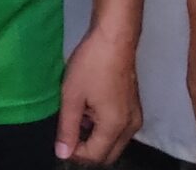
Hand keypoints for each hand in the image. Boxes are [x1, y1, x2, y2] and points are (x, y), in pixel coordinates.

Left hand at [57, 23, 140, 163]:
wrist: (114, 40)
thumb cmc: (91, 65)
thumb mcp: (72, 96)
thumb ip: (67, 128)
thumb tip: (63, 154)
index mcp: (115, 127)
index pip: (95, 156)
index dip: (75, 153)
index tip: (60, 140)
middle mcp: (131, 127)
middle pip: (108, 154)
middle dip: (87, 150)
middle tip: (67, 134)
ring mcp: (135, 118)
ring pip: (114, 143)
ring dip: (95, 138)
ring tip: (76, 116)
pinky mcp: (135, 109)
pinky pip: (119, 130)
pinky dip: (103, 128)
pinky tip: (89, 109)